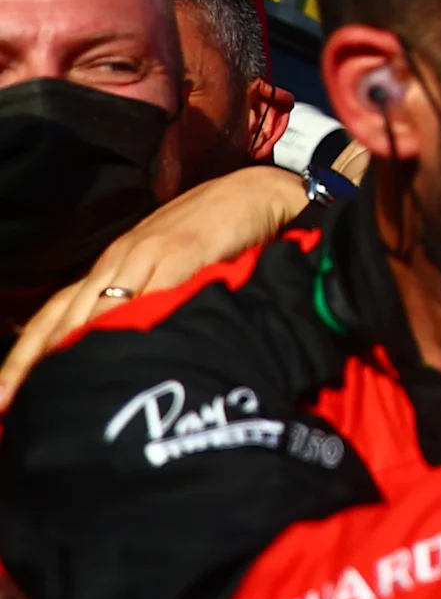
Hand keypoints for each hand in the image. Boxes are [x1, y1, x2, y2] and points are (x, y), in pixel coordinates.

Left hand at [0, 167, 310, 406]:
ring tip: (50, 393)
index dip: (23, 356)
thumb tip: (109, 352)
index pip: (53, 313)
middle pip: (63, 317)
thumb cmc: (214, 232)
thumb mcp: (168, 267)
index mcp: (111, 266)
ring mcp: (149, 255)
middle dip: (30, 364)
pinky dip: (127, 327)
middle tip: (5, 405)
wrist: (257, 194)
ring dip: (70, 352)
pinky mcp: (184, 254)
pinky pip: (149, 296)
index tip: (1, 399)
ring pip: (96, 311)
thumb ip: (140, 302)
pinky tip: (116, 356)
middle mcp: (119, 261)